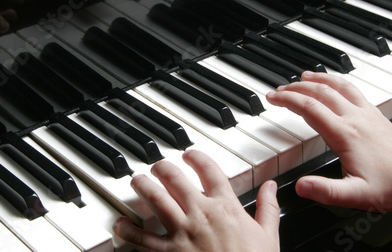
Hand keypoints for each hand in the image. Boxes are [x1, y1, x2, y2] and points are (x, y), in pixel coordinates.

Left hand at [113, 149, 279, 251]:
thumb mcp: (268, 236)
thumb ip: (268, 208)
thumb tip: (272, 186)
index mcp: (225, 207)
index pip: (209, 169)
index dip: (196, 156)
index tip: (189, 153)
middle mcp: (200, 213)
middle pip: (174, 178)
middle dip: (162, 167)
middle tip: (157, 165)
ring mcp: (182, 232)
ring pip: (155, 198)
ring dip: (143, 186)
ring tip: (137, 181)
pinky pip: (142, 238)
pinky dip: (127, 229)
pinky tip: (119, 223)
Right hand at [266, 72, 391, 216]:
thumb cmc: (391, 188)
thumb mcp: (354, 196)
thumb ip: (325, 190)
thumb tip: (299, 186)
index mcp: (345, 134)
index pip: (309, 108)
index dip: (287, 100)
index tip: (272, 98)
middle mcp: (355, 118)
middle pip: (320, 92)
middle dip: (295, 89)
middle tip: (279, 91)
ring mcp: (368, 114)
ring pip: (339, 86)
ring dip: (318, 79)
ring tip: (303, 76)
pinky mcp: (377, 116)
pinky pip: (354, 90)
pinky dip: (338, 82)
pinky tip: (335, 86)